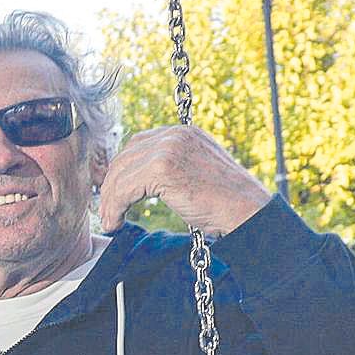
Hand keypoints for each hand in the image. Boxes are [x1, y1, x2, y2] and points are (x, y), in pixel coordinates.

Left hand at [96, 126, 271, 237]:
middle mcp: (174, 135)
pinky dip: (115, 207)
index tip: (113, 191)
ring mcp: (168, 149)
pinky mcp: (162, 169)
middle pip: (125, 156)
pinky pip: (124, 188)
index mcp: (183, 133)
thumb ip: (172, 168)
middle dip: (111, 184)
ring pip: (121, 173)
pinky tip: (116, 221)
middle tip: (107, 209)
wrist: (247, 211)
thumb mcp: (196, 173)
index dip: (122, 168)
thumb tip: (142, 180)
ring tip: (109, 221)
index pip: (138, 144)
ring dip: (110, 200)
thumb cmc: (226, 202)